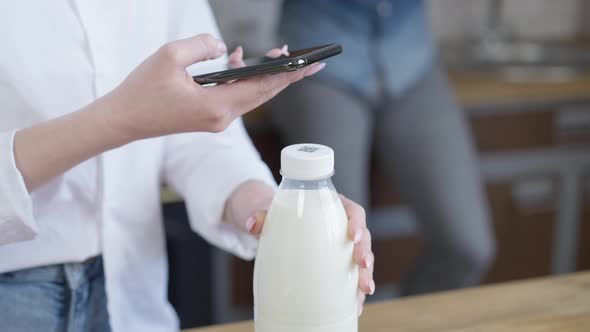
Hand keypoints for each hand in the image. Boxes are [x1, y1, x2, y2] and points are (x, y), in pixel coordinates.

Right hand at [99, 34, 324, 140]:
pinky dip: (242, 79)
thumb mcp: (169, 57)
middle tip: (311, 60)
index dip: (289, 74)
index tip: (311, 65)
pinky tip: (237, 59)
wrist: (122, 120)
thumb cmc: (141, 90)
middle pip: (264, 94)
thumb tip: (223, 48)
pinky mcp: (209, 118)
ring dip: (265, 76)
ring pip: (251, 96)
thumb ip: (201, 46)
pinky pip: (235, 97)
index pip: (262, 87)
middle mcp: (222, 118)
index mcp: (216, 106)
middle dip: (287, 75)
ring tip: (280, 54)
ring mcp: (216, 120)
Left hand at [227, 182, 374, 315]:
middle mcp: (342, 228)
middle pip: (362, 238)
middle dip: (366, 253)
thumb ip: (262, 216)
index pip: (352, 211)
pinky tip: (355, 306)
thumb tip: (251, 223)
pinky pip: (351, 278)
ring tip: (364, 291)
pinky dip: (354, 293)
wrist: (276, 227)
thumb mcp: (270, 213)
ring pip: (361, 261)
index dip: (357, 223)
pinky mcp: (338, 266)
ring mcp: (342, 249)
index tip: (353, 235)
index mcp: (333, 208)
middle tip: (362, 265)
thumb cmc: (280, 215)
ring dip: (365, 276)